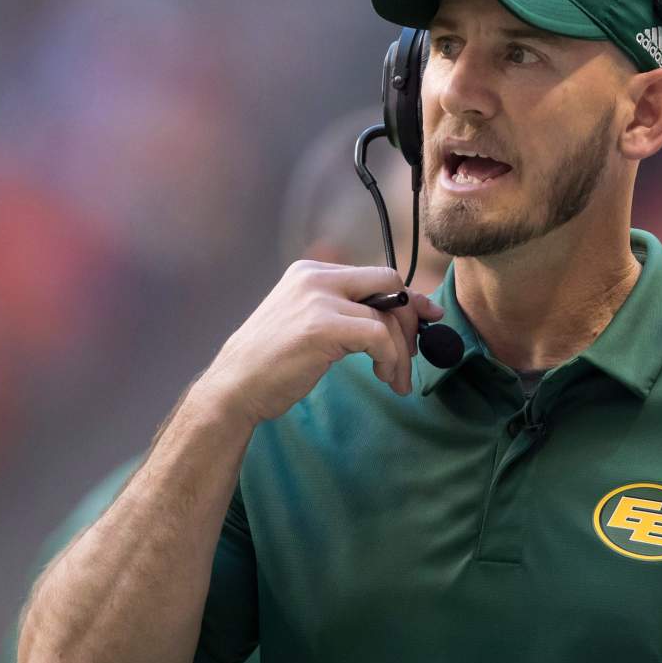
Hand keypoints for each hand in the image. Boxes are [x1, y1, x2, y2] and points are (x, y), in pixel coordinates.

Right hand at [194, 261, 444, 425]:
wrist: (233, 389)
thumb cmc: (273, 365)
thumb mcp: (309, 325)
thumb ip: (347, 312)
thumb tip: (405, 311)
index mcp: (311, 273)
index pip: (376, 276)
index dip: (407, 299)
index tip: (427, 319)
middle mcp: (315, 277)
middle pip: (389, 283)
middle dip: (411, 319)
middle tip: (412, 354)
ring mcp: (318, 299)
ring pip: (388, 316)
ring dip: (401, 353)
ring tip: (396, 380)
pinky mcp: (322, 326)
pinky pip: (379, 337)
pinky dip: (391, 360)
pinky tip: (386, 379)